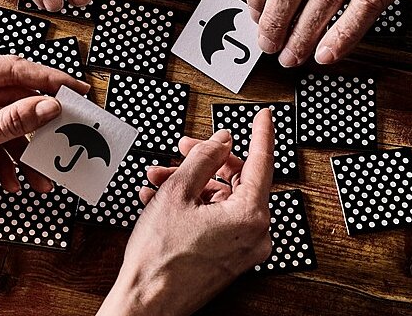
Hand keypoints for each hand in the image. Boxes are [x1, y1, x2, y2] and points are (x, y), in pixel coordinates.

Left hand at [0, 54, 89, 211]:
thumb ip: (10, 123)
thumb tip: (49, 107)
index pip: (13, 68)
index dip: (49, 80)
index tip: (77, 90)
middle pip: (15, 96)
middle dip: (39, 124)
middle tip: (70, 133)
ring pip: (9, 122)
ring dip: (25, 151)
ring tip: (42, 176)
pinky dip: (7, 159)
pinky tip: (12, 181)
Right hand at [98, 111, 274, 315]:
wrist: (146, 304)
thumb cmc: (159, 257)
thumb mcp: (178, 192)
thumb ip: (204, 159)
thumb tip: (221, 141)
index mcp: (251, 215)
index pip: (262, 162)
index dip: (260, 133)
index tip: (265, 116)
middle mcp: (255, 235)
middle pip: (237, 181)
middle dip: (205, 162)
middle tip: (182, 148)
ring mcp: (244, 250)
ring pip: (222, 201)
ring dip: (192, 185)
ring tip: (157, 179)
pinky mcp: (230, 259)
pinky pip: (218, 221)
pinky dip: (194, 206)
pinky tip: (161, 200)